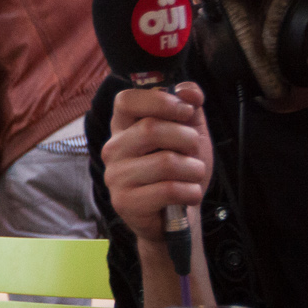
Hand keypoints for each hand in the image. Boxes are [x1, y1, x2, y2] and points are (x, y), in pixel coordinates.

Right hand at [101, 82, 214, 244]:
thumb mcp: (189, 132)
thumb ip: (189, 106)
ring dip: (193, 169)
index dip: (159, 101)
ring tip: (194, 176)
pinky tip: (190, 194)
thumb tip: (188, 91)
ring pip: (165, 162)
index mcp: (123, 127)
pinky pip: (167, 190)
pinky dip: (190, 191)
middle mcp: (113, 149)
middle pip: (151, 129)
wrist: (174, 216)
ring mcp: (116, 176)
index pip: (126, 100)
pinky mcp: (125, 202)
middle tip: (194, 151)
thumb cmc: (179, 171)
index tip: (184, 112)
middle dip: (186, 138)